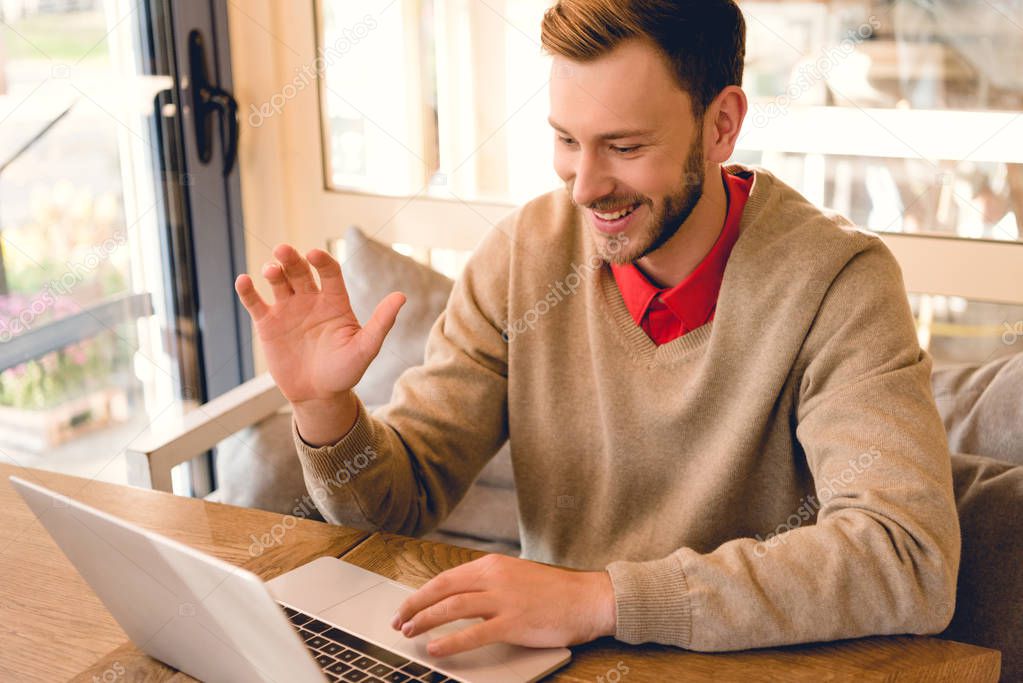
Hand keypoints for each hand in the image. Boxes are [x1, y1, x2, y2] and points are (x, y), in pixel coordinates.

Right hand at [235, 245, 404, 443]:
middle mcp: (310, 300)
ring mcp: (288, 310)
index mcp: (334, 301)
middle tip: (283, 250)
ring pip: (278, 282)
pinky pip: (256, 303)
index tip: (315, 255)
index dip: (322, 261)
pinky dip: (248, 291)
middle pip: (300, 272)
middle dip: (292, 259)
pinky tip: (243, 281)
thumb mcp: (365, 348)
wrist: (318, 395)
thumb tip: (401, 296)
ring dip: (273, 271)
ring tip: (270, 270)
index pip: (329, 272)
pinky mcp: (268, 324)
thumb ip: (381, 322)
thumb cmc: (345, 371)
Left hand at [391, 554, 616, 656]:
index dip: (422, 594)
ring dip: (426, 621)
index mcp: (492, 564)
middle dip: (415, 606)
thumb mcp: (515, 576)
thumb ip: (488, 584)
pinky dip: (450, 641)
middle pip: (442, 589)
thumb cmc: (554, 591)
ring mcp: (504, 600)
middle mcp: (494, 577)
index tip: (407, 607)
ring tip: (411, 633)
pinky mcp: (514, 623)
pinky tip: (436, 648)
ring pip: (452, 607)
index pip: (446, 577)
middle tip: (399, 621)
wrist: (587, 598)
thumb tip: (458, 597)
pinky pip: (474, 633)